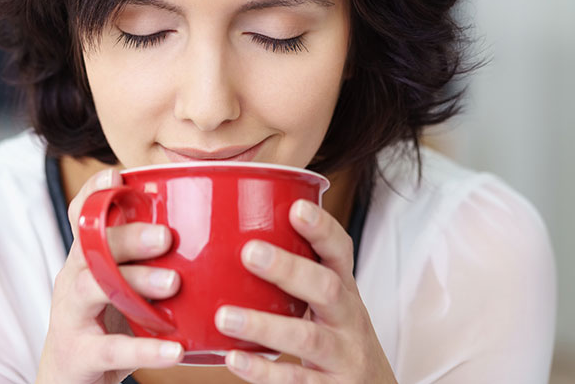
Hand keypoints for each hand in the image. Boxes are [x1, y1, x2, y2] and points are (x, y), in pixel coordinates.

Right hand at [35, 168, 184, 383]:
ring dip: (134, 281)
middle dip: (127, 237)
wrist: (70, 380)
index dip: (94, 193)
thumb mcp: (125, 287)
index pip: (83, 216)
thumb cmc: (108, 325)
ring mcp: (71, 316)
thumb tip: (217, 232)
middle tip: (166, 236)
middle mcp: (73, 279)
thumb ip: (154, 260)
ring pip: (92, 288)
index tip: (118, 175)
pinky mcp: (79, 354)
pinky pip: (111, 348)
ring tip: (173, 282)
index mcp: (87, 257)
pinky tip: (175, 349)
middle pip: (90, 247)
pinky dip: (144, 349)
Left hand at [213, 199, 398, 382]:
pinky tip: (234, 359)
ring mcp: (343, 356)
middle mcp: (349, 319)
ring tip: (225, 316)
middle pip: (327, 288)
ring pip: (308, 338)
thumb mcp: (329, 305)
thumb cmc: (338, 339)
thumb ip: (296, 278)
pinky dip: (264, 372)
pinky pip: (297, 380)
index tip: (296, 208)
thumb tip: (233, 236)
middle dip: (290, 269)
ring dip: (264, 326)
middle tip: (250, 252)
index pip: (341, 252)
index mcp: (345, 290)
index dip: (322, 229)